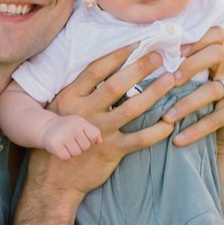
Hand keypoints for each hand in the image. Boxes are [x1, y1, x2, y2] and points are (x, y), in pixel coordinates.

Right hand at [28, 44, 176, 201]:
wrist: (52, 181)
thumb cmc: (55, 143)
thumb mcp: (58, 113)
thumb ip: (77, 94)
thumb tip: (101, 72)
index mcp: (69, 98)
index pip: (96, 70)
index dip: (117, 55)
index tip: (135, 43)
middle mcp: (84, 112)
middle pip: (116, 84)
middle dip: (140, 68)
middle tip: (159, 56)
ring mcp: (98, 131)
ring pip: (132, 108)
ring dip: (154, 92)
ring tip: (171, 80)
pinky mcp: (110, 151)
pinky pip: (139, 139)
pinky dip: (156, 131)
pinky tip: (170, 123)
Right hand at [40, 112, 101, 159]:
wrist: (46, 127)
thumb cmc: (67, 127)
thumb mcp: (80, 125)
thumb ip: (93, 132)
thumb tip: (100, 142)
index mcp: (79, 122)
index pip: (94, 136)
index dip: (89, 140)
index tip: (81, 137)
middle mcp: (71, 127)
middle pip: (85, 147)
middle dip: (79, 146)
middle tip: (71, 140)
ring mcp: (63, 136)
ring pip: (76, 153)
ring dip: (71, 152)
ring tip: (65, 144)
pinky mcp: (55, 145)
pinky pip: (66, 157)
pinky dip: (64, 156)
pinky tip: (60, 149)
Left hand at [164, 26, 223, 153]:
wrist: (215, 137)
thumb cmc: (188, 107)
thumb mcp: (181, 87)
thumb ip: (169, 72)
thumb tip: (134, 61)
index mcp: (211, 58)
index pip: (215, 34)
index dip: (196, 38)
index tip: (175, 51)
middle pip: (217, 53)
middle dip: (191, 64)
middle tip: (170, 80)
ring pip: (212, 89)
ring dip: (186, 103)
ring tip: (167, 117)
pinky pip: (215, 118)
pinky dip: (194, 130)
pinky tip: (177, 140)